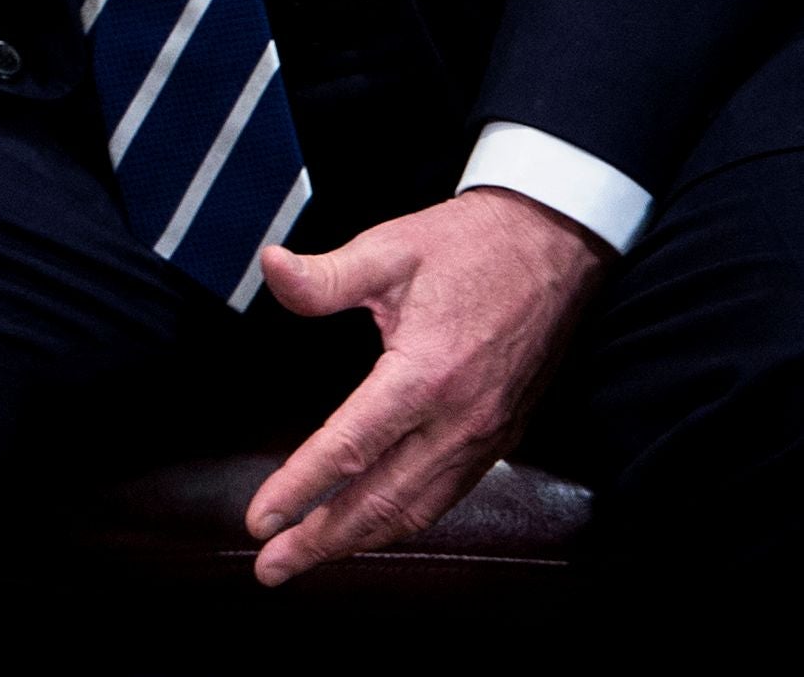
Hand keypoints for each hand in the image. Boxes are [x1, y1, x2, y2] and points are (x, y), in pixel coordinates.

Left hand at [243, 185, 611, 581]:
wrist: (555, 248)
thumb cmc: (467, 247)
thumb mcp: (388, 248)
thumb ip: (326, 275)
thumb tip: (271, 267)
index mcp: (426, 373)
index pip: (351, 447)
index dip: (300, 487)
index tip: (259, 521)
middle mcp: (460, 418)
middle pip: (382, 499)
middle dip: (323, 539)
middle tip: (270, 567)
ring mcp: (485, 433)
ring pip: (418, 508)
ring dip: (362, 540)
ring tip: (309, 557)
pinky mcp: (500, 436)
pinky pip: (446, 494)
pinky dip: (403, 520)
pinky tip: (371, 527)